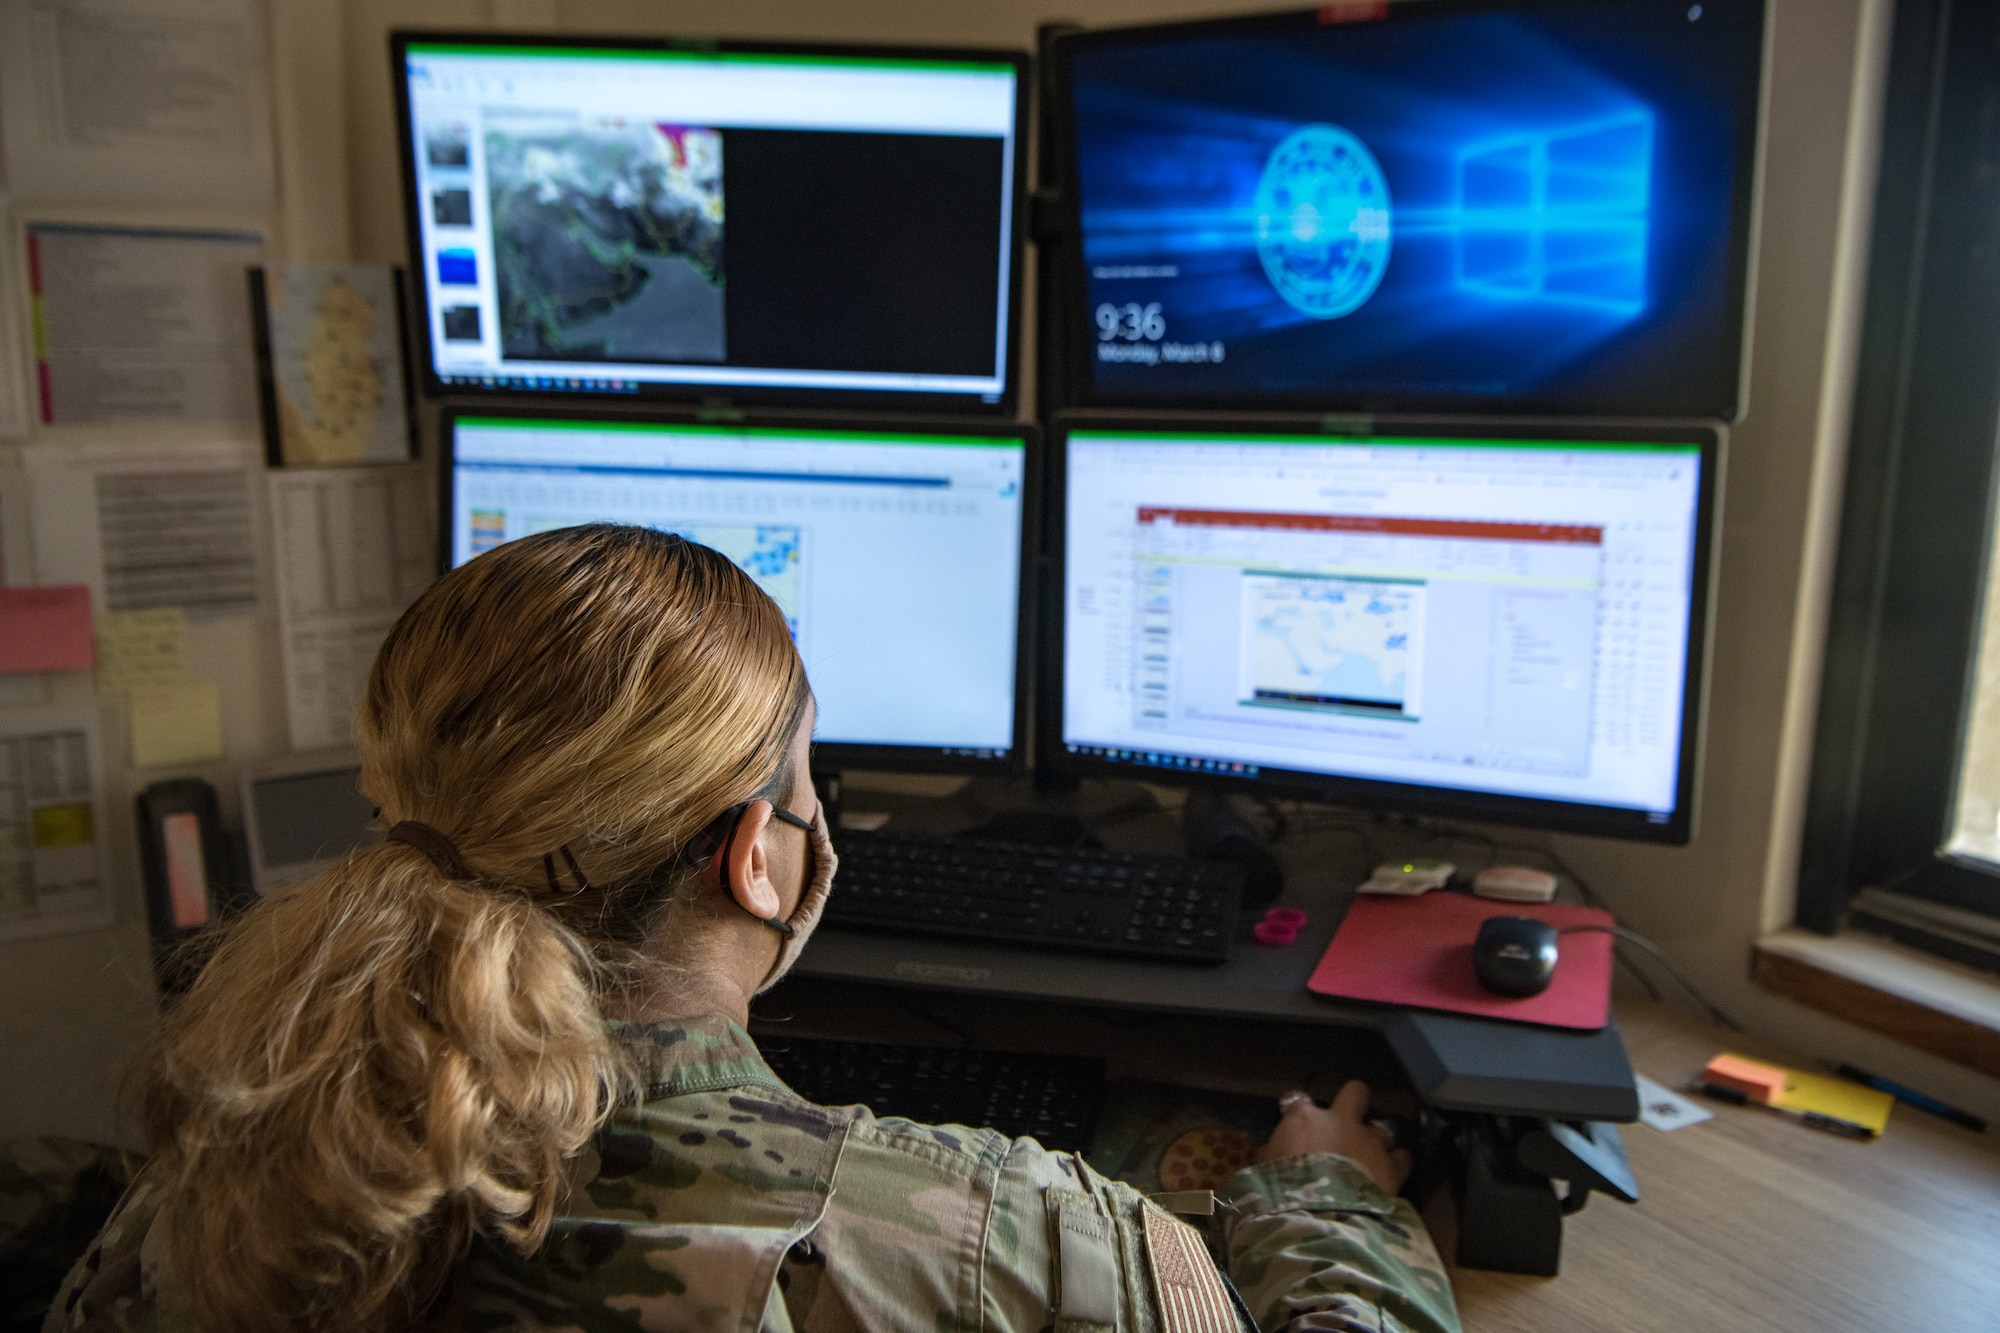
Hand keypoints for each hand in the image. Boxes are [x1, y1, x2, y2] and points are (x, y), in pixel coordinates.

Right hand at [1253, 1080, 1411, 1196]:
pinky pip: (1402, 1157)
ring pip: (1383, 1126)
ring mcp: (1370, 1141)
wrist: (1320, 1212)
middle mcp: (1340, 1121)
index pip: (1297, 1099)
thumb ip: (1268, 1156)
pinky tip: (1393, 1171)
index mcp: (1303, 1118)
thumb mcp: (1262, 1171)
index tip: (1296, 1121)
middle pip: (1354, 1093)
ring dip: (1376, 1139)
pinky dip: (1398, 1163)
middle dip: (1353, 1102)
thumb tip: (1265, 1152)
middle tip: (1348, 1120)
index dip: (1298, 1109)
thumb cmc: (1282, 1189)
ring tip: (1371, 1154)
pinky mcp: (1392, 1166)